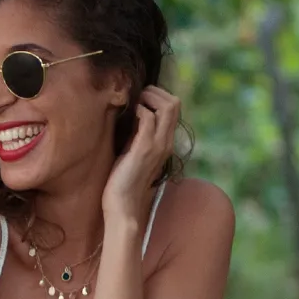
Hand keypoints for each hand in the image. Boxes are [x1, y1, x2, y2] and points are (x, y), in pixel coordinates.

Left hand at [104, 85, 179, 227]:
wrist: (123, 206)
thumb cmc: (124, 180)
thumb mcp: (134, 151)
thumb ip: (139, 134)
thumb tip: (135, 114)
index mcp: (165, 142)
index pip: (174, 108)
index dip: (158, 96)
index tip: (140, 100)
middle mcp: (166, 142)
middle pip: (175, 103)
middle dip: (155, 92)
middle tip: (138, 98)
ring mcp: (157, 145)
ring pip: (168, 106)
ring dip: (148, 98)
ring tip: (135, 104)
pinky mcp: (144, 149)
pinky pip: (148, 118)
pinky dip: (139, 110)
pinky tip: (130, 116)